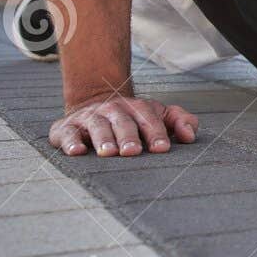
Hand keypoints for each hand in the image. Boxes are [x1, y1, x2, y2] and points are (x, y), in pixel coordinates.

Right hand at [49, 95, 199, 156]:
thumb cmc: (134, 118)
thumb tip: (190, 136)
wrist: (94, 104)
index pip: (149, 119)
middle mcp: (113, 109)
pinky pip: (67, 134)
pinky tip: (77, 152)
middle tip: (133, 152)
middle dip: (129, 137)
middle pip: (123, 122)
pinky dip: (70, 142)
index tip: (162, 148)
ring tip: (109, 153)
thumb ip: (180, 121)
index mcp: (137, 107)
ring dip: (103, 139)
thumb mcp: (160, 116)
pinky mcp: (66, 128)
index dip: (156, 133)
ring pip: (97, 126)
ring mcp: (89, 117)